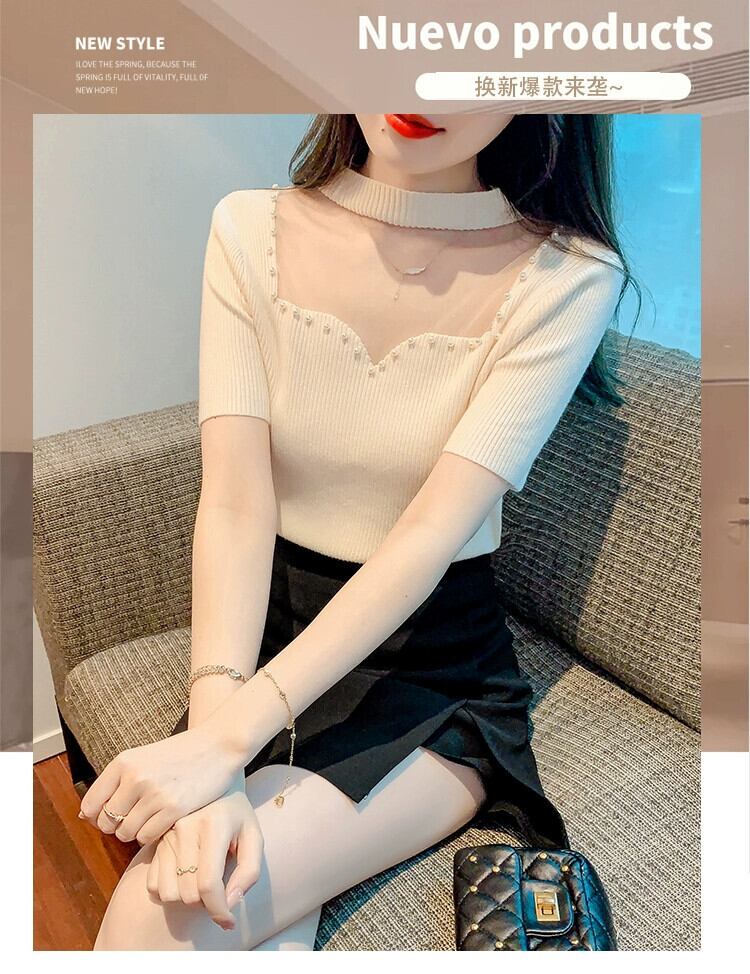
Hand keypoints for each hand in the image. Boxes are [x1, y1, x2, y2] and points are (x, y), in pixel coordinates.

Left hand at [79, 724, 244, 845]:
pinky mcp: (173, 808)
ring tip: (151, 818)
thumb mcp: (143, 759)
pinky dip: (151, 835)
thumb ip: (116, 783)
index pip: (90, 805)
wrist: (219, 745)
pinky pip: (146, 837)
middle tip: (137, 816)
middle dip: (118, 826)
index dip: (98, 816)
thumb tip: (84, 815)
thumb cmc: (180, 754)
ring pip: (126, 833)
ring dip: (135, 831)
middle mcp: (135, 777)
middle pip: (106, 823)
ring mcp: (154, 794)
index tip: (113, 815)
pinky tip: (163, 821)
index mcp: (123, 763)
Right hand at [145, 777, 262, 930]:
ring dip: (186, 897)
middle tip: (218, 889)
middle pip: (188, 893)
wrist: (210, 780)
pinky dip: (168, 889)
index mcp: (214, 825)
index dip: (219, 910)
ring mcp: (165, 834)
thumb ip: (250, 871)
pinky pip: (153, 885)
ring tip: (200, 881)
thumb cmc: (235, 814)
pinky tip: (183, 875)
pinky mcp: (153, 840)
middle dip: (206, 902)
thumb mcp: (253, 836)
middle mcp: (185, 827)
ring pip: (168, 893)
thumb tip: (230, 902)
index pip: (209, 883)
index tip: (228, 921)